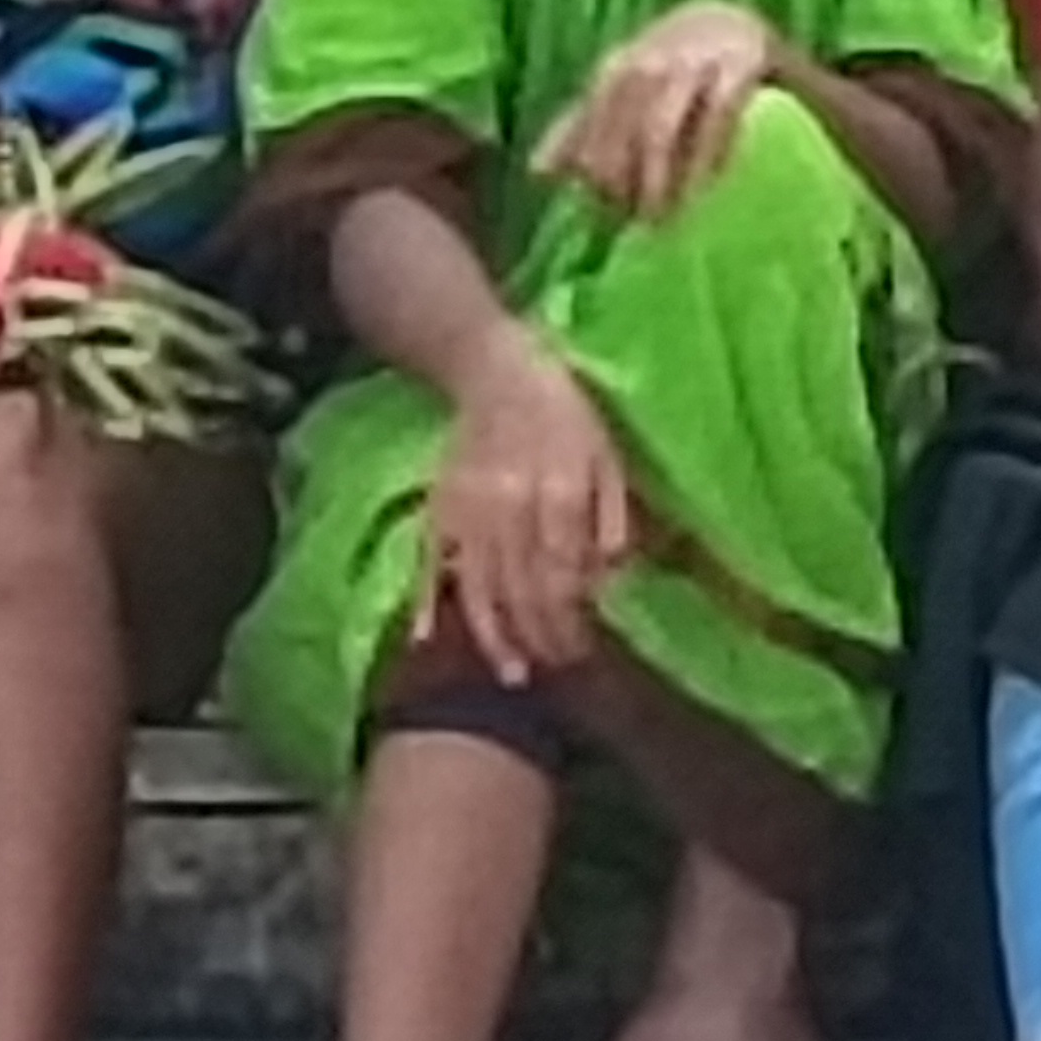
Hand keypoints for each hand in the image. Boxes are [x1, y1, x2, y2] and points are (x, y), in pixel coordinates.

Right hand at [424, 332, 633, 681]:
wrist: (494, 367)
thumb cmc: (564, 413)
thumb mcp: (607, 455)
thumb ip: (613, 518)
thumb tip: (611, 580)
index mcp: (559, 490)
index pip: (564, 576)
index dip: (572, 621)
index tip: (584, 649)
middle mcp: (511, 506)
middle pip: (523, 590)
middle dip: (542, 637)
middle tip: (559, 662)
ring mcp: (468, 509)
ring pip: (478, 587)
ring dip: (495, 637)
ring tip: (514, 673)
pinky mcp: (438, 506)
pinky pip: (430, 561)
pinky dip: (427, 602)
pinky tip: (428, 639)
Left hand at [533, 2, 780, 221]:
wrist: (734, 20)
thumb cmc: (669, 67)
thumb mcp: (622, 88)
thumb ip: (580, 126)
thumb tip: (536, 172)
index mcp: (616, 70)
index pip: (590, 125)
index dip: (593, 169)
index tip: (601, 211)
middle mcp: (649, 62)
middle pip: (617, 131)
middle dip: (621, 179)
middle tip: (634, 222)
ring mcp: (694, 62)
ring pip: (660, 127)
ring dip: (655, 177)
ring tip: (662, 219)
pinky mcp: (739, 64)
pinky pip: (718, 114)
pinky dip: (710, 153)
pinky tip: (708, 185)